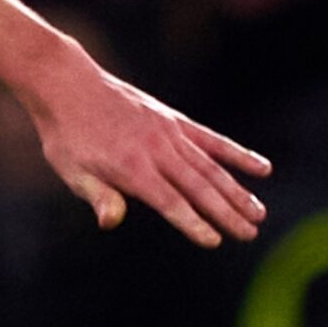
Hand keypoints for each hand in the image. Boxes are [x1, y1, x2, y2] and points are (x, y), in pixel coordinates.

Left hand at [28, 46, 270, 248]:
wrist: (69, 85)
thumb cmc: (66, 136)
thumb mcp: (71, 170)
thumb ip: (97, 196)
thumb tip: (111, 222)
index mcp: (131, 168)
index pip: (169, 201)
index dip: (192, 222)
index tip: (214, 241)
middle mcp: (157, 150)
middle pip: (198, 187)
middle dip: (226, 212)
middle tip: (250, 234)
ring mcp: (169, 133)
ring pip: (211, 166)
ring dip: (237, 191)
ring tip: (259, 213)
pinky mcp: (174, 120)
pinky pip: (211, 140)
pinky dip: (236, 154)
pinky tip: (261, 168)